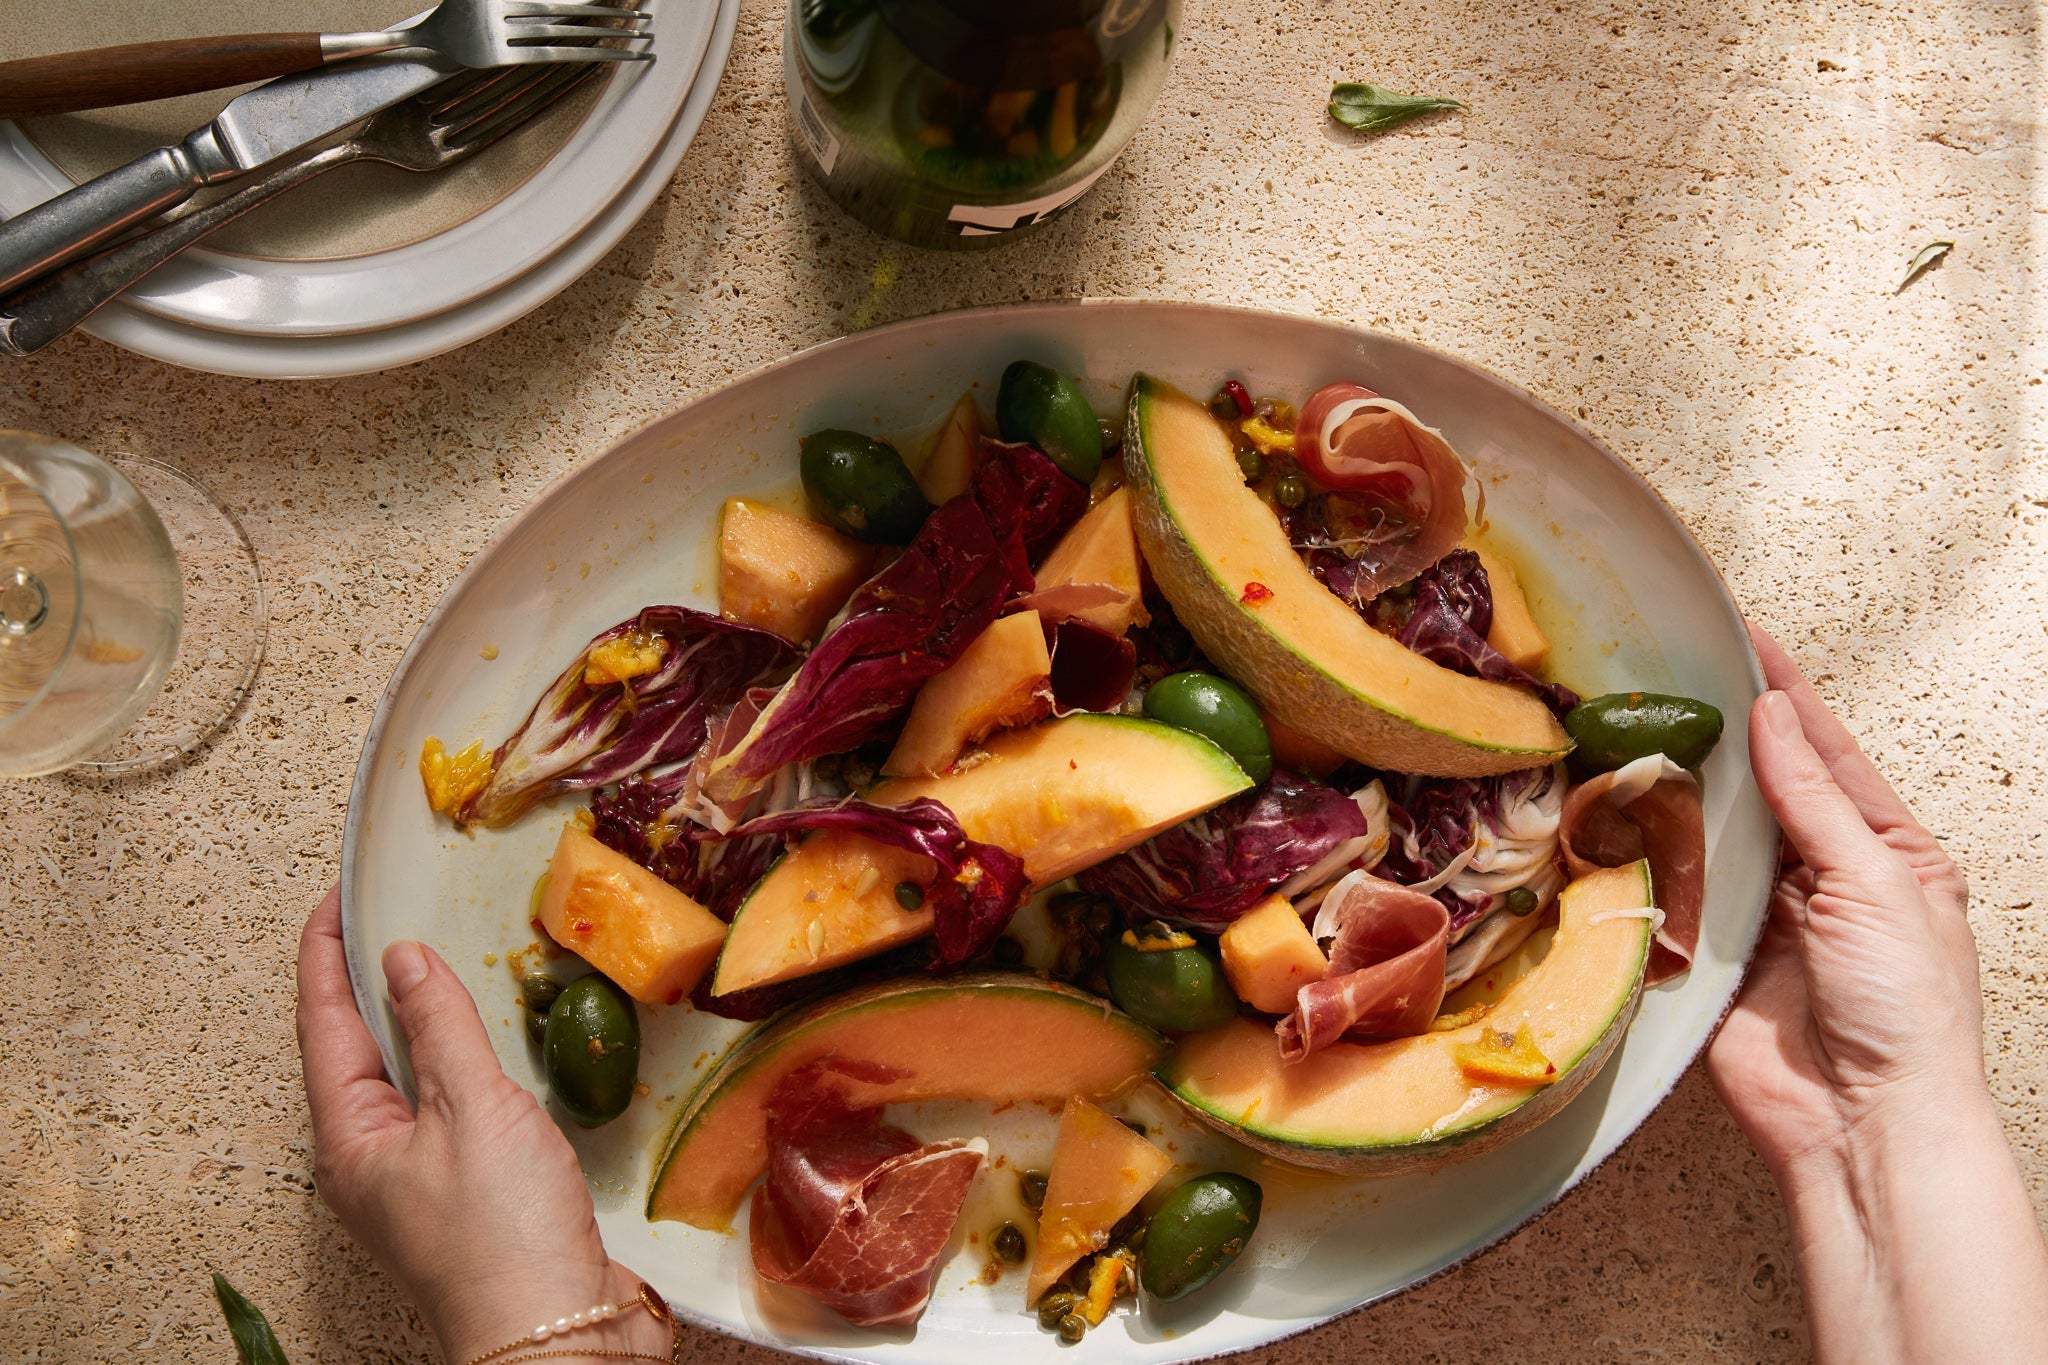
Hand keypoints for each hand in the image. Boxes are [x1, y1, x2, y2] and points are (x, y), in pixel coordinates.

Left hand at [296, 888, 670, 1362]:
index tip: (337, 897)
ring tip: (439, 962)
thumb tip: (406, 959)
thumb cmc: (501, 1232)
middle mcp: (372, 1158)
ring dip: (422, 1021)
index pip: (325, 1023)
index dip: (328, 954)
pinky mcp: (471, 1192)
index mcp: (350, 1139)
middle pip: (357, 1050)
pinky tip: (494, 1043)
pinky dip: (465, 1061)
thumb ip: (440, 1026)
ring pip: (410, 1079)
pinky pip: (454, 1106)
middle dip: (369, 982)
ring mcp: (420, 1178)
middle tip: (386, 916)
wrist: (557, 1328)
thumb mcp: (471, 1108)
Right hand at [1707, 625, 2047, 1362]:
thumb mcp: (1876, 884)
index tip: (1744, 638)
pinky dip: (1653, 856)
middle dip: (1724, 733)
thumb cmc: (1905, 1011)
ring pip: (1715, 833)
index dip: (1787, 694)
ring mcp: (1765, 914)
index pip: (1827, 753)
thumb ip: (1816, 802)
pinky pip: (1678, 891)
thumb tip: (1776, 718)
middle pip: (1765, 786)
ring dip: (1682, 790)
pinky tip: (1622, 816)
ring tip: (1637, 728)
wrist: (1862, 1123)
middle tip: (1672, 672)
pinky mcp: (1713, 955)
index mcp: (1888, 852)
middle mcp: (1824, 875)